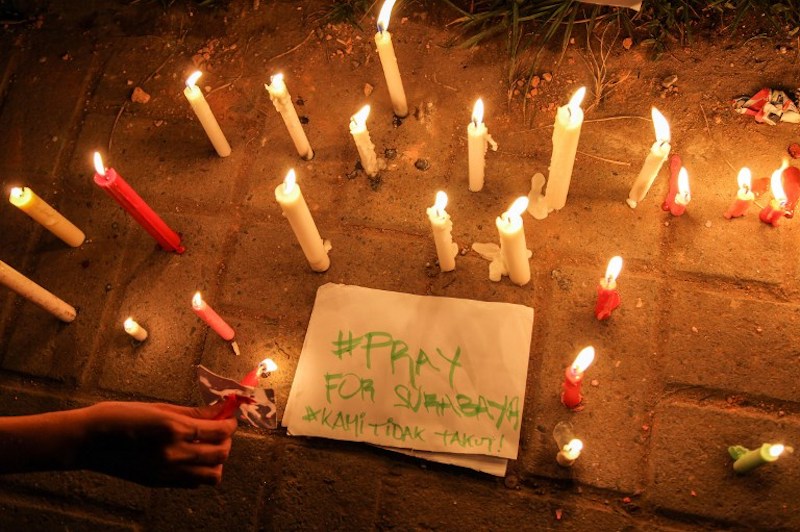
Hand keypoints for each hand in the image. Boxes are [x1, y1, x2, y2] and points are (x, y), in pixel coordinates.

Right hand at [79, 401, 237, 487]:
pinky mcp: (159, 483)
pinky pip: (194, 483)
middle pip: (221, 453)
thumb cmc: (119, 416)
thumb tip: (219, 410)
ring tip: (208, 445)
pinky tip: (192, 457)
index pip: (219, 431)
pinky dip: (202, 471)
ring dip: (218, 460)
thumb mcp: (158, 407)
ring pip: (212, 475)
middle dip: (227, 440)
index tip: (229, 415)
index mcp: (174, 430)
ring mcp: (167, 472)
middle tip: (221, 428)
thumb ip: (192, 412)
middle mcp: (174, 454)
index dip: (231, 422)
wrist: (87, 441)